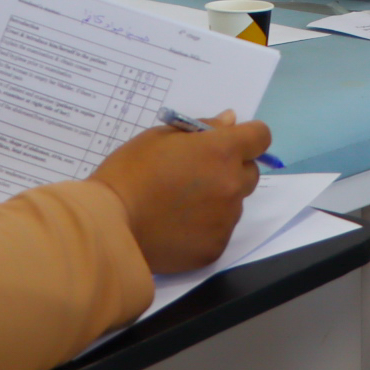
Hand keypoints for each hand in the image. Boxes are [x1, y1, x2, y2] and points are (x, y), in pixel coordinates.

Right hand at [89, 113, 271, 273]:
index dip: (247, 137)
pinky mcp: (215, 248)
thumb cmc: (130, 172)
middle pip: (250, 172)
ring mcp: (226, 219)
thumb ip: (202, 128)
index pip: (260, 137)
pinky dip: (205, 227)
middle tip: (196, 175)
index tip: (230, 143)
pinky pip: (219, 231)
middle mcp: (232, 185)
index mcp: (221, 151)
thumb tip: (230, 121)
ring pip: (234, 204)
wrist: (110, 223)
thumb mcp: (160, 137)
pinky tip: (177, 226)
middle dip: (231, 169)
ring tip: (179, 205)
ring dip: (217, 200)